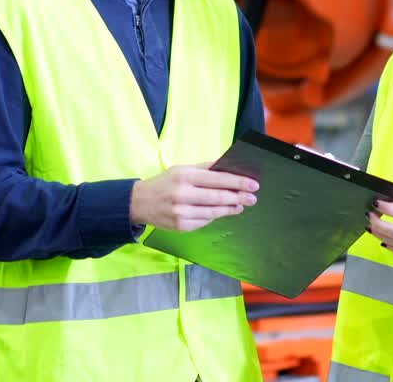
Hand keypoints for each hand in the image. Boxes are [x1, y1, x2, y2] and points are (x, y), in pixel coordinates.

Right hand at [131, 162, 257, 232]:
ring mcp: (181, 212)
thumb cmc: (165, 183)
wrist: (139, 202)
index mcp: (185, 176)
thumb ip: (205, 168)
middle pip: (218, 197)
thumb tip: (229, 166)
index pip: (217, 179)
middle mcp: (182, 194)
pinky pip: (204, 221)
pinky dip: (215, 217)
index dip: (238, 182)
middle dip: (238, 197)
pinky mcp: (180, 226)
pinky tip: (224, 212)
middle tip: (252, 197)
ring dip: (230, 209)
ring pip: (213, 212)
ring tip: (241, 205)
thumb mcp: (182, 169)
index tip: (253, 184)